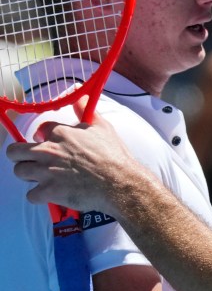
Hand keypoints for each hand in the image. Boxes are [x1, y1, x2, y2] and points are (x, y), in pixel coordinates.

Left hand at [7, 96, 136, 215]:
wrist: (118, 182)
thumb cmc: (113, 155)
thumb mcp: (102, 127)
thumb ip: (85, 110)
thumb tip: (79, 95)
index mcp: (60, 133)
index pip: (39, 130)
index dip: (44, 136)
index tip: (50, 142)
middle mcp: (48, 151)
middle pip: (15, 152)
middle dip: (22, 155)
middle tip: (34, 160)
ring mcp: (46, 172)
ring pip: (20, 171)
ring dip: (30, 174)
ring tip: (44, 176)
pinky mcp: (48, 192)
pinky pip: (31, 195)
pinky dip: (40, 195)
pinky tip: (52, 192)